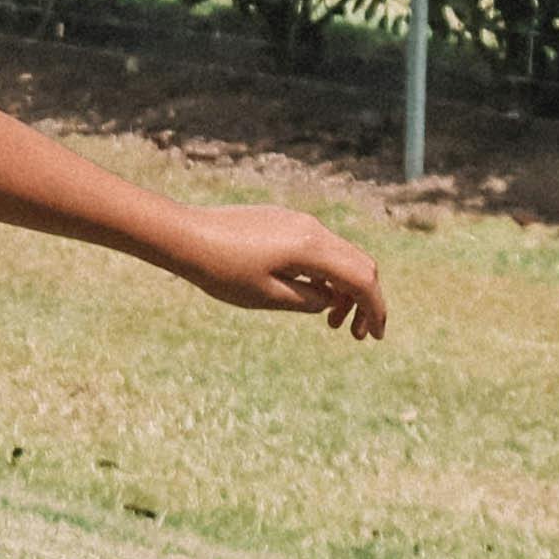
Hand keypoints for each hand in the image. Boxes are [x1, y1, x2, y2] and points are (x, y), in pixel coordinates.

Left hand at [178, 206, 388, 337]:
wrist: (183, 235)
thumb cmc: (221, 270)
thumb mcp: (268, 296)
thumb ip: (309, 300)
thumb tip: (331, 299)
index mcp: (312, 248)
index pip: (362, 279)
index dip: (375, 309)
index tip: (374, 336)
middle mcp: (312, 229)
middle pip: (359, 264)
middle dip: (365, 300)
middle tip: (355, 334)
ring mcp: (298, 222)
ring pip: (340, 255)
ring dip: (344, 288)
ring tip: (330, 321)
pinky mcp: (284, 221)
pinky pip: (319, 247)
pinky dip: (326, 273)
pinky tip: (311, 295)